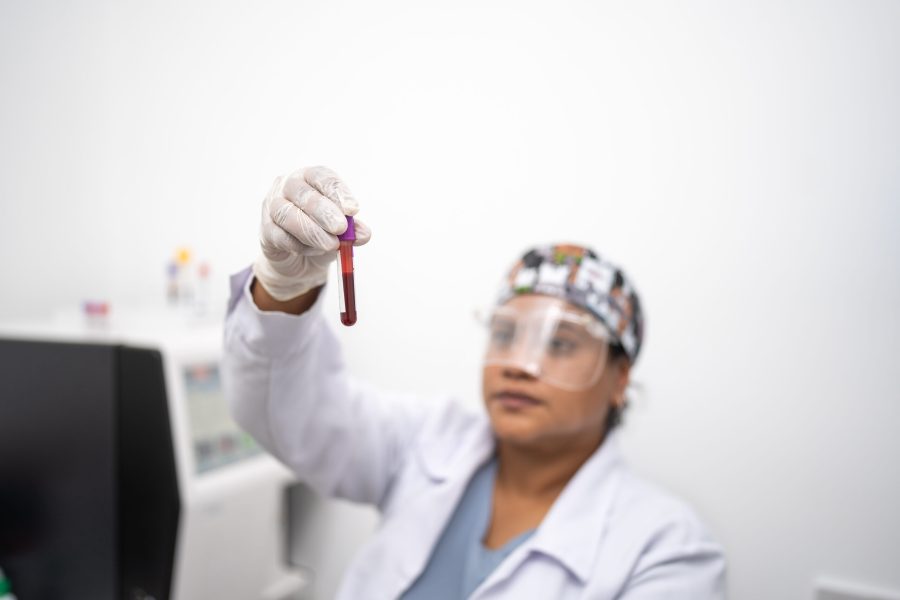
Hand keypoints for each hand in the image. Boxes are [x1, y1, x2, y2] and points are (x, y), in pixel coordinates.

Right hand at [253, 166, 371, 300]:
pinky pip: (279, 235)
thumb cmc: (322, 233)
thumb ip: (352, 230)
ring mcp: (272, 207)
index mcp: (309, 178)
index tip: (353, 209)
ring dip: (311, 231)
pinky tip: (313, 251)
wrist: (299, 260)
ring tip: (331, 244)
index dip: (337, 192)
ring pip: (287, 214)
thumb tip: (364, 233)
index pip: (320, 176)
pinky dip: (298, 245)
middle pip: (301, 193)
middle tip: (340, 228)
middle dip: (323, 211)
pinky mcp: (265, 230)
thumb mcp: (341, 231)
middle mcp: (287, 187)